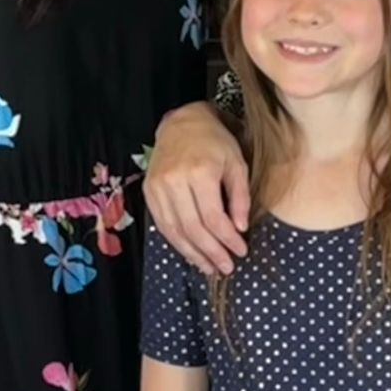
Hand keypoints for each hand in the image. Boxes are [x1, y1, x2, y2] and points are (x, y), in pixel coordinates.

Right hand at [146, 101, 249, 275]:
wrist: (182, 123)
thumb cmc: (216, 143)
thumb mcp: (237, 164)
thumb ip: (240, 197)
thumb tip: (240, 228)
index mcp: (200, 172)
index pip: (213, 217)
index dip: (227, 239)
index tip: (241, 251)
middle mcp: (174, 181)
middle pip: (193, 228)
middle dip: (211, 252)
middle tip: (226, 267)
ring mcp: (158, 188)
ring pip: (175, 231)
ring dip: (193, 253)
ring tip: (209, 267)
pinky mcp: (149, 192)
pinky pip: (163, 225)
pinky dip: (178, 243)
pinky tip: (191, 253)